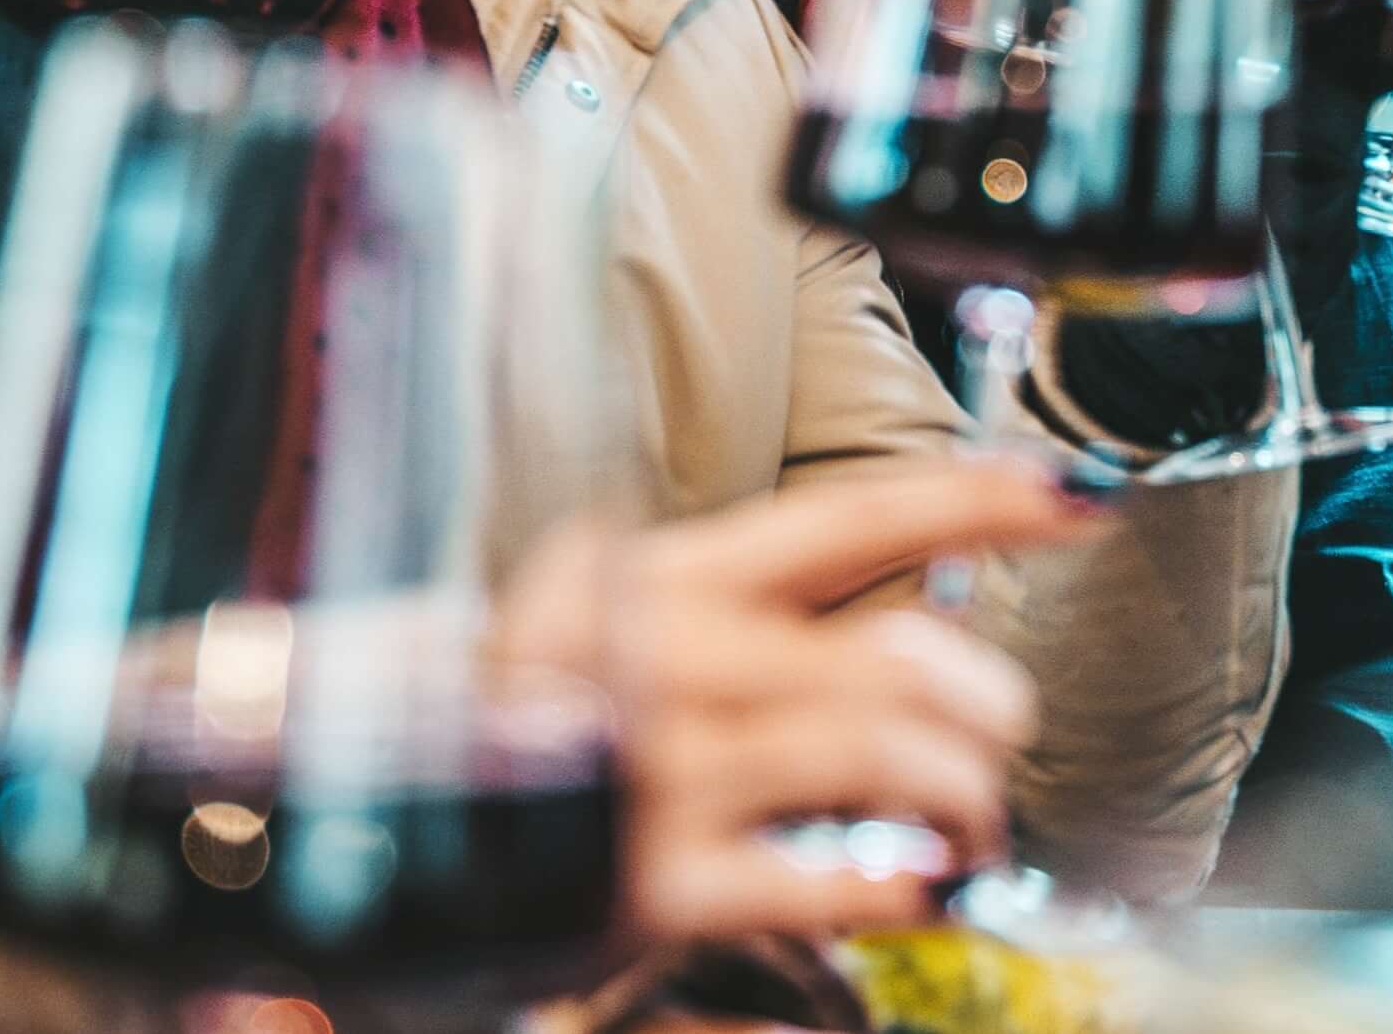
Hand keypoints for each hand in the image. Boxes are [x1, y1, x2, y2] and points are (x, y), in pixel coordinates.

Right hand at [492, 460, 1095, 944]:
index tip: (1071, 498)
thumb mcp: (603, 628)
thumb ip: (732, 619)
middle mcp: (667, 652)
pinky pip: (834, 875)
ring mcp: (656, 765)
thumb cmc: (499, 727)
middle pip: (901, 651)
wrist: (321, 817)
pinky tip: (912, 894)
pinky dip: (905, 886)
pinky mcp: (647, 882)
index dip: (975, 502)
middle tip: (997, 742)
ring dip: (967, 796)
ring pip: (888, 749)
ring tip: (969, 832)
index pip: (850, 519)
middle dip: (989, 704)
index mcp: (664, 576)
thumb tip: (902, 626)